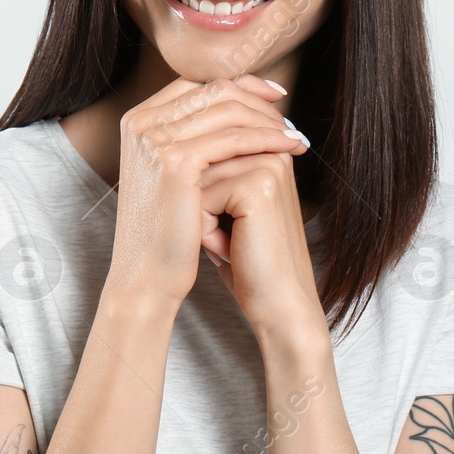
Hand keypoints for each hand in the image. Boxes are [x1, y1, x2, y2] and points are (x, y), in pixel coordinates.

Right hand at [106, 75, 307, 309]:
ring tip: (295, 136)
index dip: (240, 86)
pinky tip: (289, 147)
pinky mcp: (175, 161)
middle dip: (258, 102)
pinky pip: (233, 138)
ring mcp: (154, 139)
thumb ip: (195, 138)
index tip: (274, 97)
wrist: (147, 277)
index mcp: (138, 120)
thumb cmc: (168, 230)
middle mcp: (141, 122)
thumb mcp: (177, 175)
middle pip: (214, 91)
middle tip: (289, 119)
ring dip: (269, 120)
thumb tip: (240, 107)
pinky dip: (267, 139)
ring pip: (227, 110)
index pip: (198, 84)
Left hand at [197, 98, 325, 342]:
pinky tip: (232, 249)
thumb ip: (212, 174)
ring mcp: (267, 166)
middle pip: (198, 166)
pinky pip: (200, 200)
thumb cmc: (249, 261)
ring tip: (234, 243)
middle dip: (202, 207)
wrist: (280, 304)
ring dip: (202, 219)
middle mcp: (271, 151)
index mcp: (268, 150)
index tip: (236, 227)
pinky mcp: (257, 186)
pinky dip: (206, 232)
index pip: (204, 156)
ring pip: (195, 181)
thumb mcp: (227, 209)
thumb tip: (174, 154)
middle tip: (235, 238)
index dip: (204, 199)